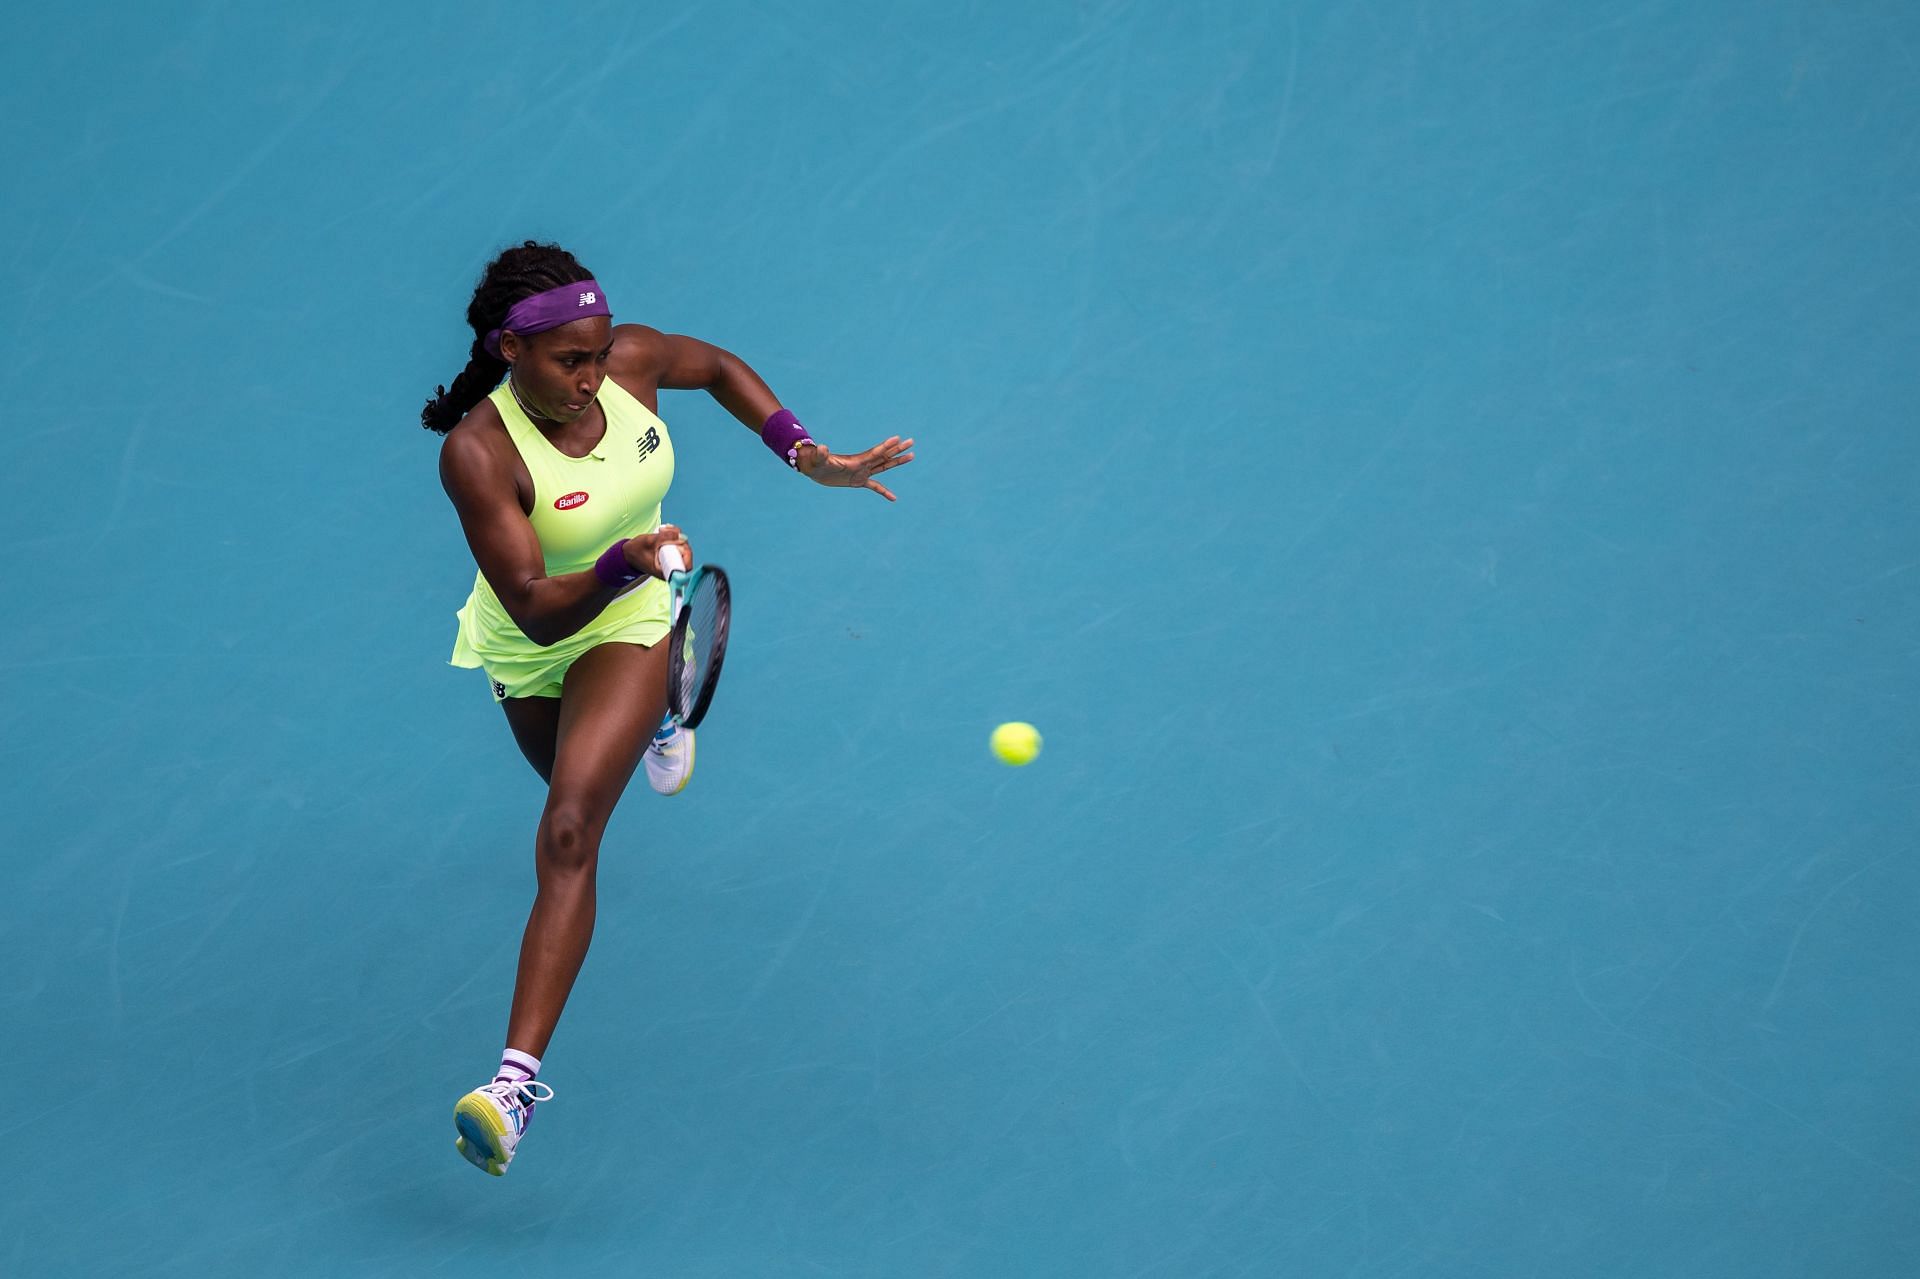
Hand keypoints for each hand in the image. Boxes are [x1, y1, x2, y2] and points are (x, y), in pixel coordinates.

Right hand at [624, 524, 691, 580]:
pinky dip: (672, 536)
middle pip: (686, 554)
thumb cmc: (636, 551)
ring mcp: (671, 562)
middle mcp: (671, 568)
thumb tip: (683, 536)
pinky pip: (677, 545)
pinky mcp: (670, 555)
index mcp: (666, 571)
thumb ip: (666, 537)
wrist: (628, 554)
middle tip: (667, 531)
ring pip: (682, 547)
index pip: (686, 566)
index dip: (686, 552)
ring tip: (662, 530)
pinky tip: (664, 531)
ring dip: (675, 535)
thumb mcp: (650, 541)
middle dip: (678, 539)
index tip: (678, 543)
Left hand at [796, 436, 914, 500]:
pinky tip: (894, 498)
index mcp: (856, 460)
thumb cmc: (816, 462)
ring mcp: (862, 472)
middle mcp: (862, 464)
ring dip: (897, 461)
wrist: (813, 468)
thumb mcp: (819, 459)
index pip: (875, 452)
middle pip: (884, 456)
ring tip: (912, 456)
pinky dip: (884, 491)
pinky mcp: (858, 481)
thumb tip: (821, 447)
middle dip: (898, 449)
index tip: (898, 438)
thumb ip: (822, 454)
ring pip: (884, 466)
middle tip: (912, 441)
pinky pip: (875, 486)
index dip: (886, 446)